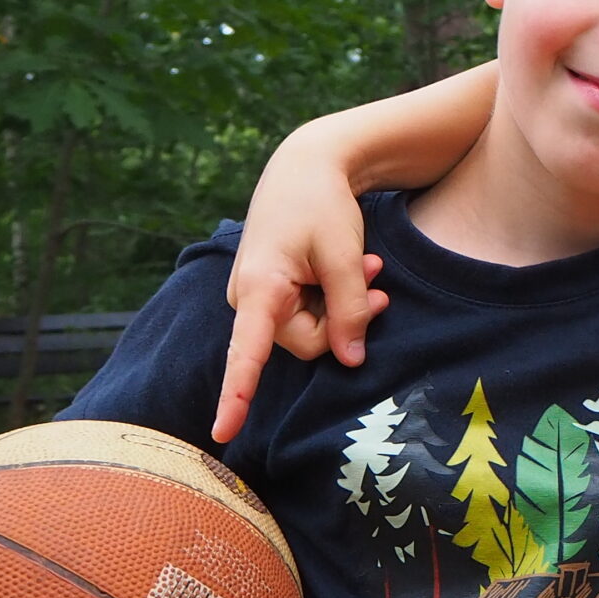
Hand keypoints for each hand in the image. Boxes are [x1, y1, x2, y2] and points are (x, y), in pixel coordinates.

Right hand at [213, 129, 388, 442]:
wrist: (306, 165)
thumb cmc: (322, 204)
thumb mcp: (345, 255)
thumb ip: (350, 310)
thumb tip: (350, 361)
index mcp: (260, 289)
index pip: (248, 352)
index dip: (237, 394)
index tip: (223, 432)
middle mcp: (250, 298)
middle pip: (308, 342)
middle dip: (346, 318)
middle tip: (375, 278)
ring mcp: (259, 297)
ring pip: (313, 329)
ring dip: (346, 303)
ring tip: (366, 263)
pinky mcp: (272, 293)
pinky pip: (308, 313)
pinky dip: (334, 296)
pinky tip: (352, 266)